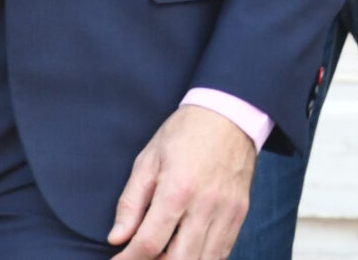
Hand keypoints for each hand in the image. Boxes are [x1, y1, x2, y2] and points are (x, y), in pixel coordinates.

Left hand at [107, 105, 255, 259]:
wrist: (230, 113)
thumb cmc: (185, 133)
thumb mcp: (148, 160)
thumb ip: (131, 202)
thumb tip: (116, 238)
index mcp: (178, 189)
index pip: (149, 243)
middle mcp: (206, 204)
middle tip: (141, 256)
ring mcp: (227, 210)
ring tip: (163, 255)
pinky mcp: (240, 212)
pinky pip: (223, 251)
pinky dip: (203, 258)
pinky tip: (186, 251)